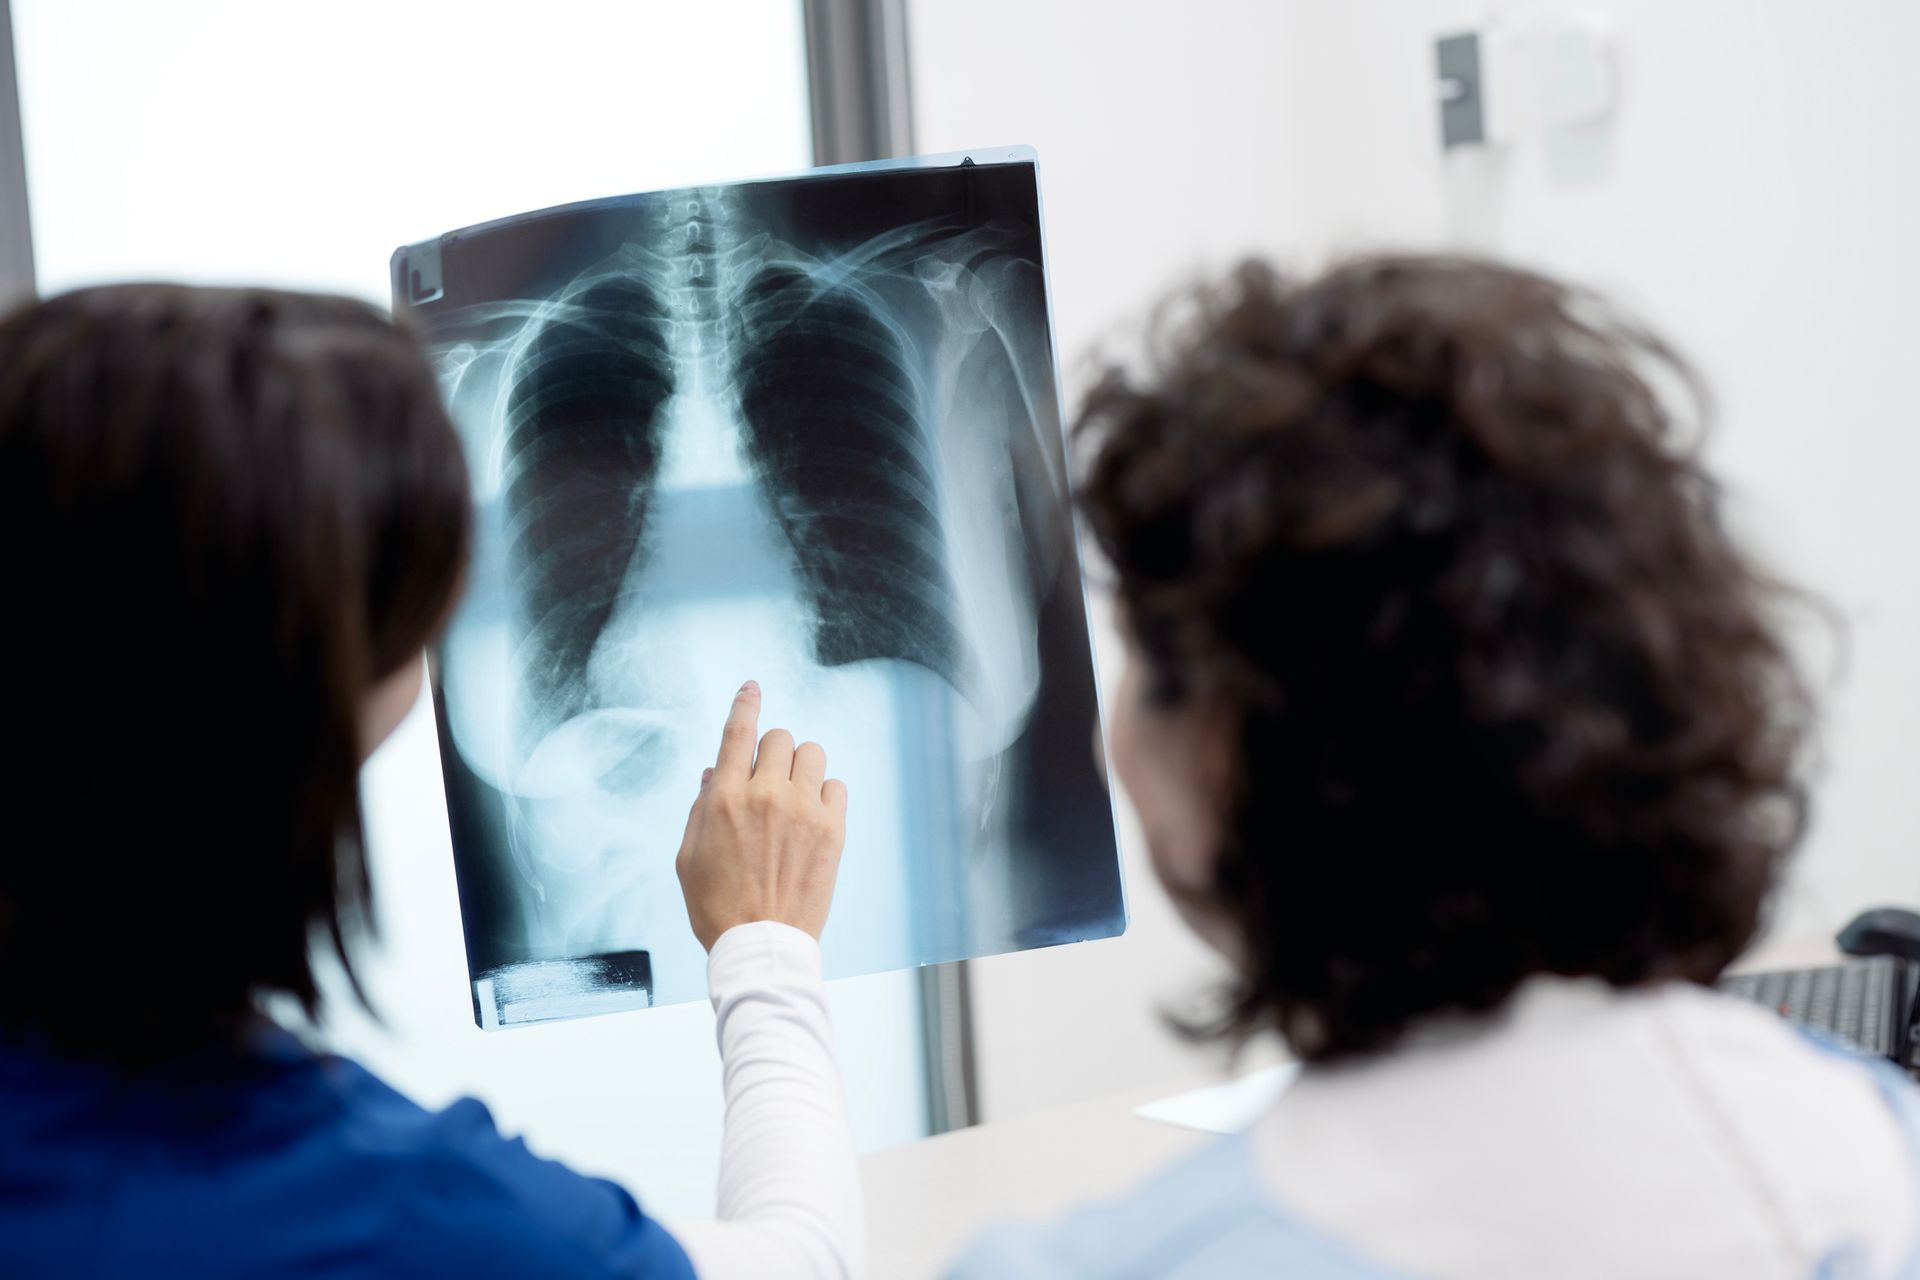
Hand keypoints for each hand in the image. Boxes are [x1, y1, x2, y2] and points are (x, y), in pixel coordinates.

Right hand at [675, 680, 848, 950]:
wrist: (761, 945)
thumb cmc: (717, 906)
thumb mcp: (688, 857)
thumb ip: (700, 808)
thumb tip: (714, 773)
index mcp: (724, 798)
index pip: (738, 732)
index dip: (745, 703)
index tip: (752, 688)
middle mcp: (766, 795)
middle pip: (780, 738)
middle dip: (772, 752)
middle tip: (768, 781)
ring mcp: (803, 811)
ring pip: (812, 753)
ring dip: (801, 767)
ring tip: (793, 797)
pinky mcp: (833, 830)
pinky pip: (836, 786)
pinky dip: (824, 794)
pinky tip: (813, 818)